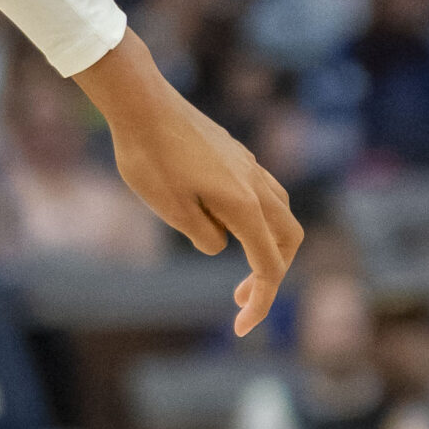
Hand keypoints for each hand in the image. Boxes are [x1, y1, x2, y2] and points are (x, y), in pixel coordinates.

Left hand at [75, 29, 302, 335]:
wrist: (139, 101)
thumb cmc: (148, 155)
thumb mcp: (170, 208)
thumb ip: (203, 235)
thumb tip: (220, 242)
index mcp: (244, 204)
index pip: (267, 265)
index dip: (262, 301)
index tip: (241, 327)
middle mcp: (256, 184)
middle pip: (289, 239)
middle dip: (272, 272)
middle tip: (240, 296)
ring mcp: (248, 165)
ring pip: (280, 212)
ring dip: (267, 243)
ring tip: (234, 261)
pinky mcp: (235, 153)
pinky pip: (261, 191)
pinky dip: (255, 217)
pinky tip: (221, 219)